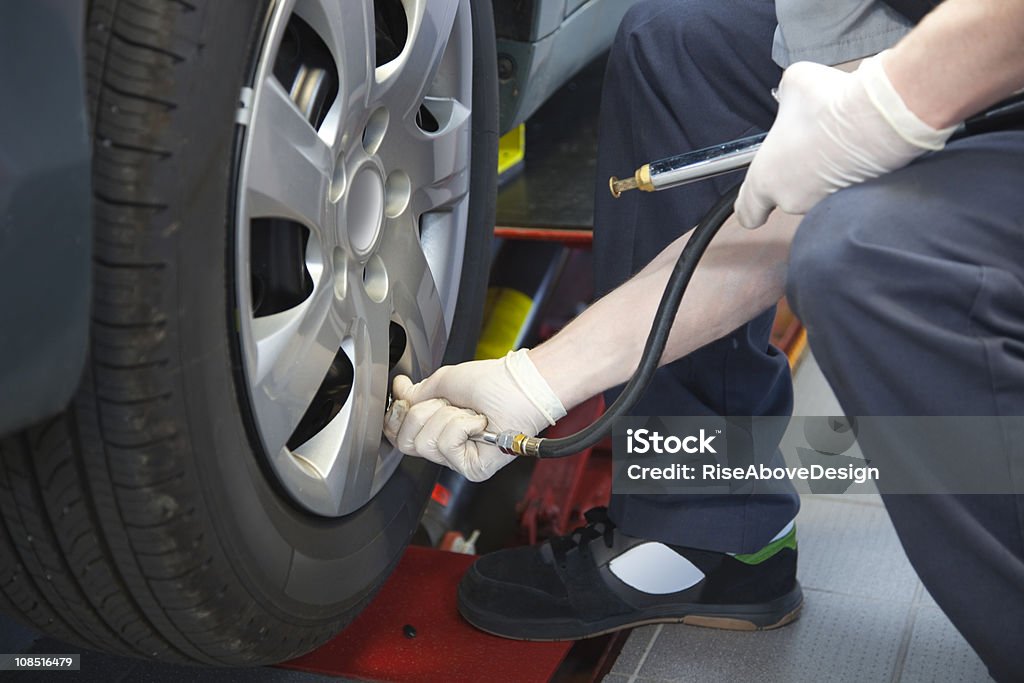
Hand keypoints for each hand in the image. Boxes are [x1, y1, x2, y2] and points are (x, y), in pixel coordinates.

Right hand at [383, 349, 565, 481]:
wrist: (519, 386)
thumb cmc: (493, 381)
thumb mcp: (444, 381)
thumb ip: (416, 393)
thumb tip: (400, 393)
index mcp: (437, 426)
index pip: (398, 434)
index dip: (397, 417)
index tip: (405, 399)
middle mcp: (445, 444)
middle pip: (406, 442)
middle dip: (424, 414)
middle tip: (449, 404)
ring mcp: (458, 458)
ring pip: (425, 444)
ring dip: (446, 418)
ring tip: (469, 413)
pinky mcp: (471, 468)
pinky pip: (446, 446)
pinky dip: (461, 426)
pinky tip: (479, 422)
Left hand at [736, 53, 955, 228]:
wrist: (879, 116)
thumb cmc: (830, 104)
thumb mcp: (794, 84)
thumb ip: (785, 97)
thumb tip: (791, 96)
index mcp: (766, 179)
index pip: (746, 212)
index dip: (750, 209)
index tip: (756, 204)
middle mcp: (792, 199)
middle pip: (786, 196)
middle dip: (795, 175)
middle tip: (808, 146)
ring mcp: (823, 203)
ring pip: (815, 193)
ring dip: (822, 174)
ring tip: (835, 141)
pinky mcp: (853, 200)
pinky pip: (844, 189)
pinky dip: (848, 174)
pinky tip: (856, 149)